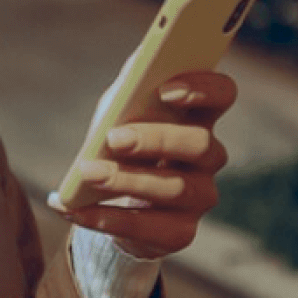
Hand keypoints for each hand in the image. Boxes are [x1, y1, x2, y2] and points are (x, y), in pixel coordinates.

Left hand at [48, 71, 237, 259]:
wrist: (114, 202)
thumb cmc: (121, 144)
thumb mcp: (120, 110)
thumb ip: (130, 87)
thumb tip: (138, 64)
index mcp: (199, 117)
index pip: (223, 94)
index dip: (204, 88)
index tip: (166, 89)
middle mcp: (209, 158)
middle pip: (200, 144)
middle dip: (157, 139)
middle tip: (114, 138)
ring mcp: (200, 197)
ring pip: (175, 188)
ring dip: (126, 180)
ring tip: (87, 173)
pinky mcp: (181, 232)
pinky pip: (150, 228)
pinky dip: (107, 218)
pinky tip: (75, 209)